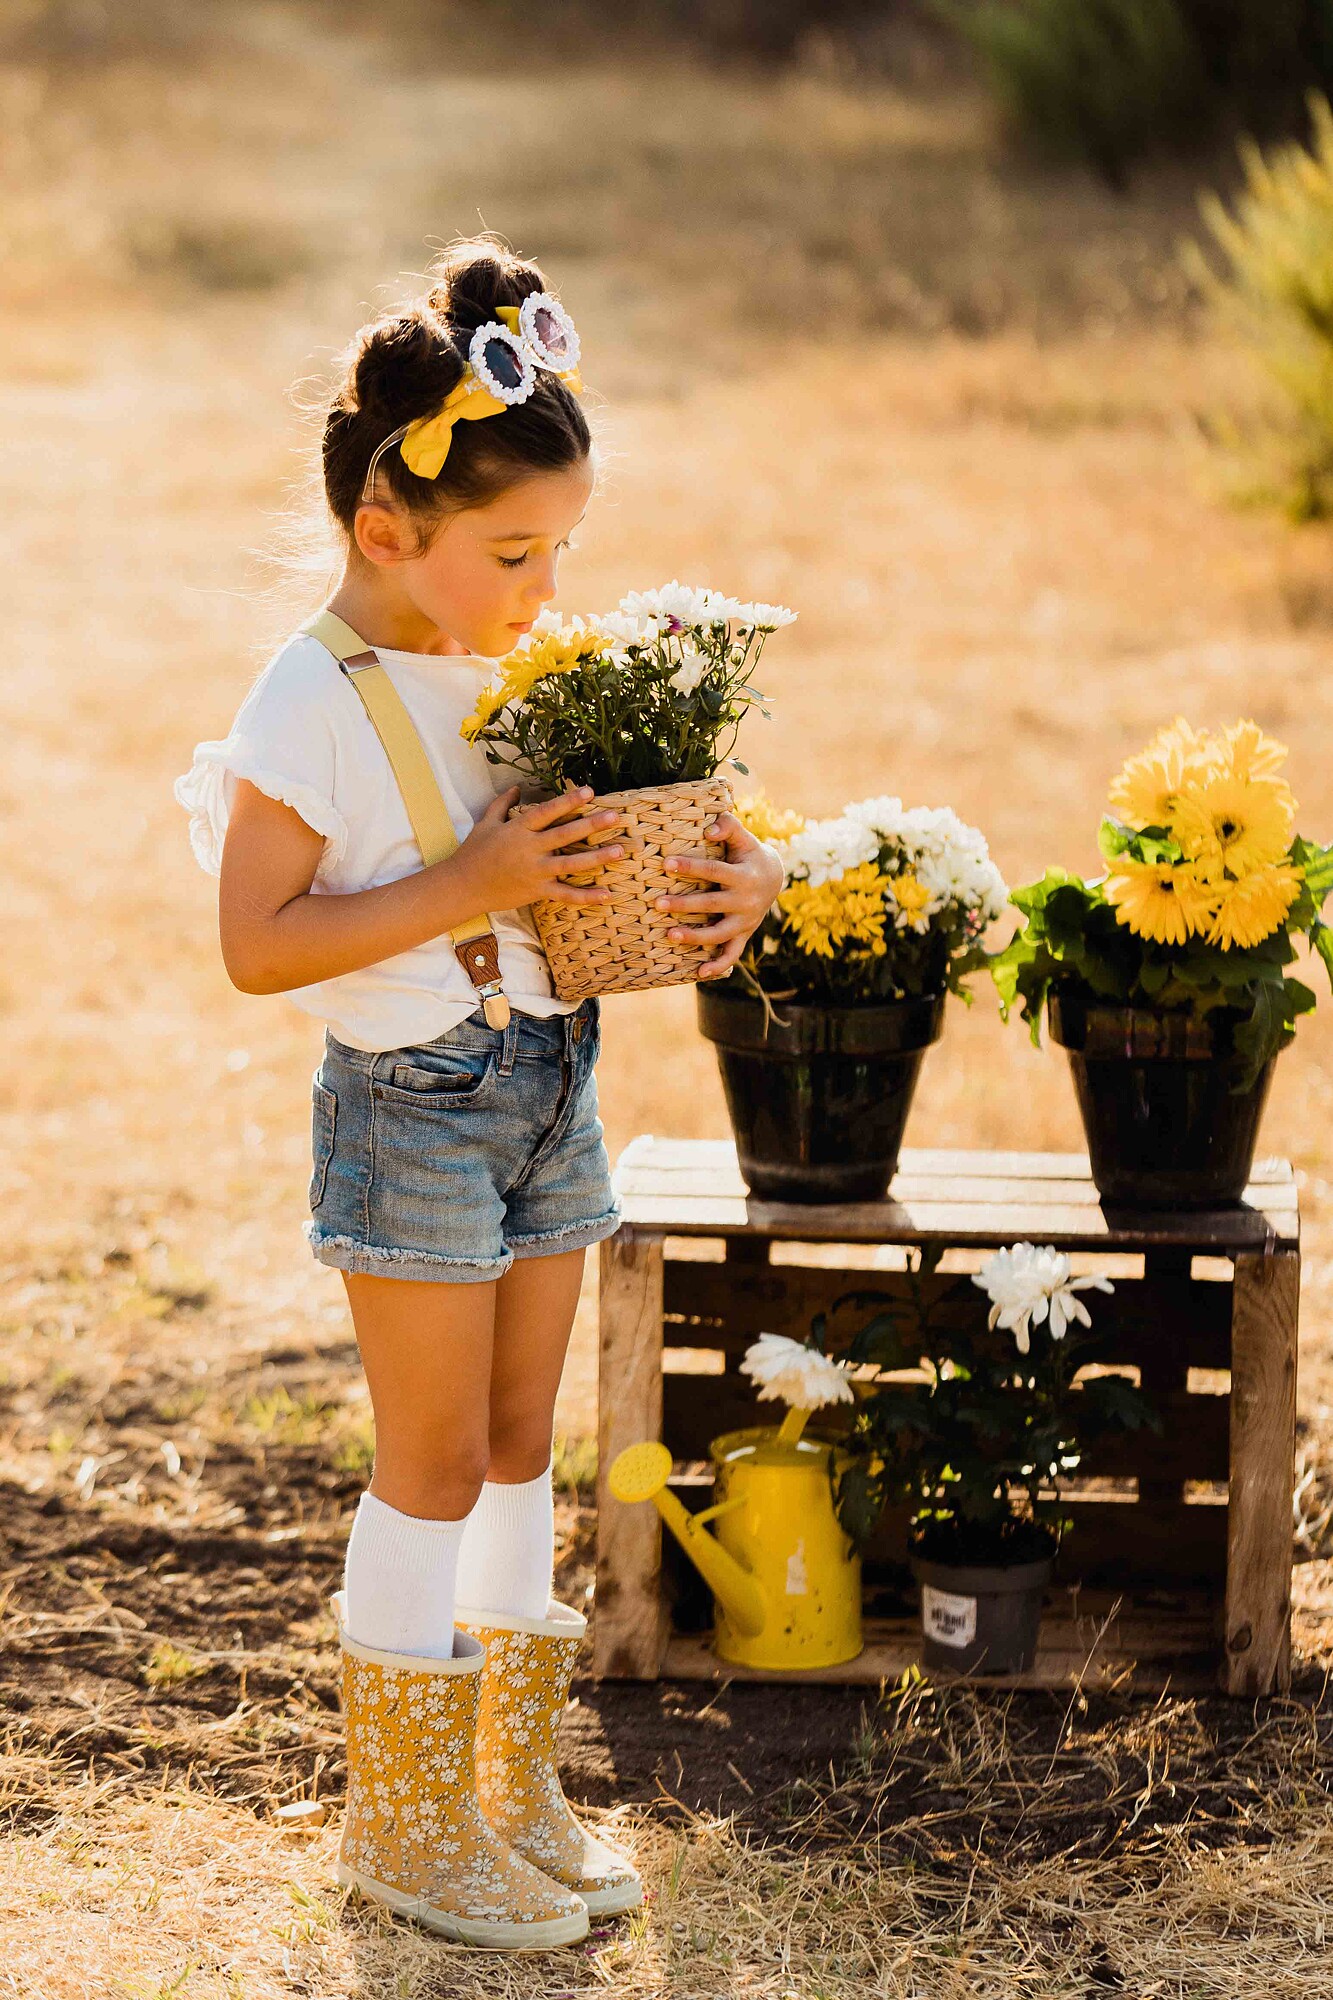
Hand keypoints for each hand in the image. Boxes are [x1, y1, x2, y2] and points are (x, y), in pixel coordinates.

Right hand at [449, 787, 623, 910]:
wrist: (463, 885)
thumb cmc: (474, 851)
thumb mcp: (486, 822)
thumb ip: (503, 803)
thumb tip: (518, 786)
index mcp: (519, 829)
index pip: (547, 811)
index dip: (569, 801)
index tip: (590, 791)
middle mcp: (529, 849)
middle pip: (565, 835)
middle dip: (590, 825)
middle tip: (615, 817)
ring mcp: (535, 872)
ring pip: (571, 864)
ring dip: (596, 858)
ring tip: (619, 850)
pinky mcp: (537, 891)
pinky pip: (566, 895)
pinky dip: (587, 897)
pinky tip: (608, 894)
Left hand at [656, 811, 784, 978]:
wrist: (774, 877)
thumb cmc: (748, 853)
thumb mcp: (743, 837)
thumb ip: (728, 826)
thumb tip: (708, 830)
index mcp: (744, 876)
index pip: (714, 871)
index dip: (691, 867)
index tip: (666, 863)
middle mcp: (746, 901)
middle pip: (712, 905)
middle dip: (684, 905)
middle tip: (657, 903)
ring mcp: (745, 921)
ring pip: (719, 933)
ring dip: (695, 937)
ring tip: (669, 935)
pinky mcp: (744, 935)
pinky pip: (732, 954)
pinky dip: (718, 965)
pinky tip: (698, 972)